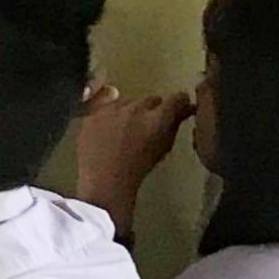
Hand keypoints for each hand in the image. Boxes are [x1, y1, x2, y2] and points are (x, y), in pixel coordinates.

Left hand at [75, 87, 195, 199]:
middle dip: (155, 108)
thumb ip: (175, 124)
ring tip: (129, 128)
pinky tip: (111, 128)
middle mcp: (135, 109)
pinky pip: (107, 106)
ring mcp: (111, 110)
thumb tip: (185, 108)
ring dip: (133, 110)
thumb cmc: (139, 166)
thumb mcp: (164, 147)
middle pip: (152, 99)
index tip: (180, 106)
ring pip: (129, 100)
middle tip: (150, 123)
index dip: (180, 102)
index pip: (176, 99)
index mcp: (157, 119)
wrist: (105, 179)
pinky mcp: (93, 113)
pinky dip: (113, 114)